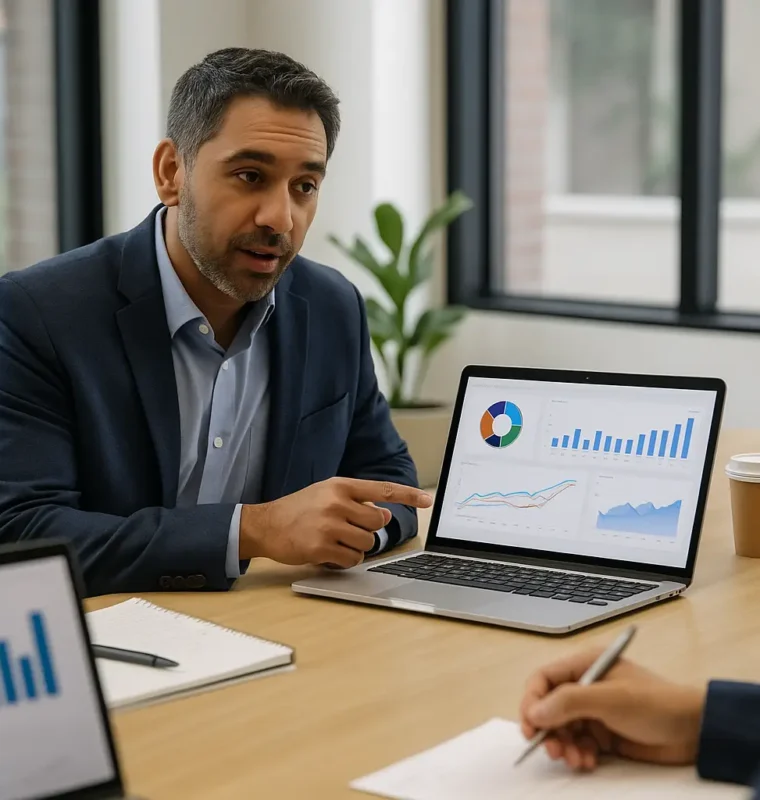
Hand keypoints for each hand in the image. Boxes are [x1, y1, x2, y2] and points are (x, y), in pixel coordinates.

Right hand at [240, 477, 431, 567]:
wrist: (266, 524)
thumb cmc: (299, 509)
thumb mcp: (326, 493)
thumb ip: (356, 501)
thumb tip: (384, 515)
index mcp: (340, 486)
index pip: (382, 489)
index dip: (407, 495)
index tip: (427, 499)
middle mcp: (337, 503)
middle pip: (377, 523)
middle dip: (367, 530)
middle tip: (346, 530)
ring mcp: (329, 526)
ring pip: (367, 543)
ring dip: (355, 548)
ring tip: (334, 541)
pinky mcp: (321, 547)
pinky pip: (352, 560)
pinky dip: (345, 561)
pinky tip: (328, 553)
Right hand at [519, 648, 705, 770]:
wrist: (694, 731)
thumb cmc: (656, 704)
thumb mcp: (610, 699)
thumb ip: (570, 702)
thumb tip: (534, 712)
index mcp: (585, 665)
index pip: (544, 679)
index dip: (532, 701)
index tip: (530, 726)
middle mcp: (585, 686)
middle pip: (549, 707)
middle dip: (548, 730)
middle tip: (552, 750)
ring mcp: (594, 711)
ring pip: (562, 729)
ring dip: (563, 746)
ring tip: (576, 760)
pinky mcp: (603, 734)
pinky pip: (578, 745)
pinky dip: (578, 755)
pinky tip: (588, 762)